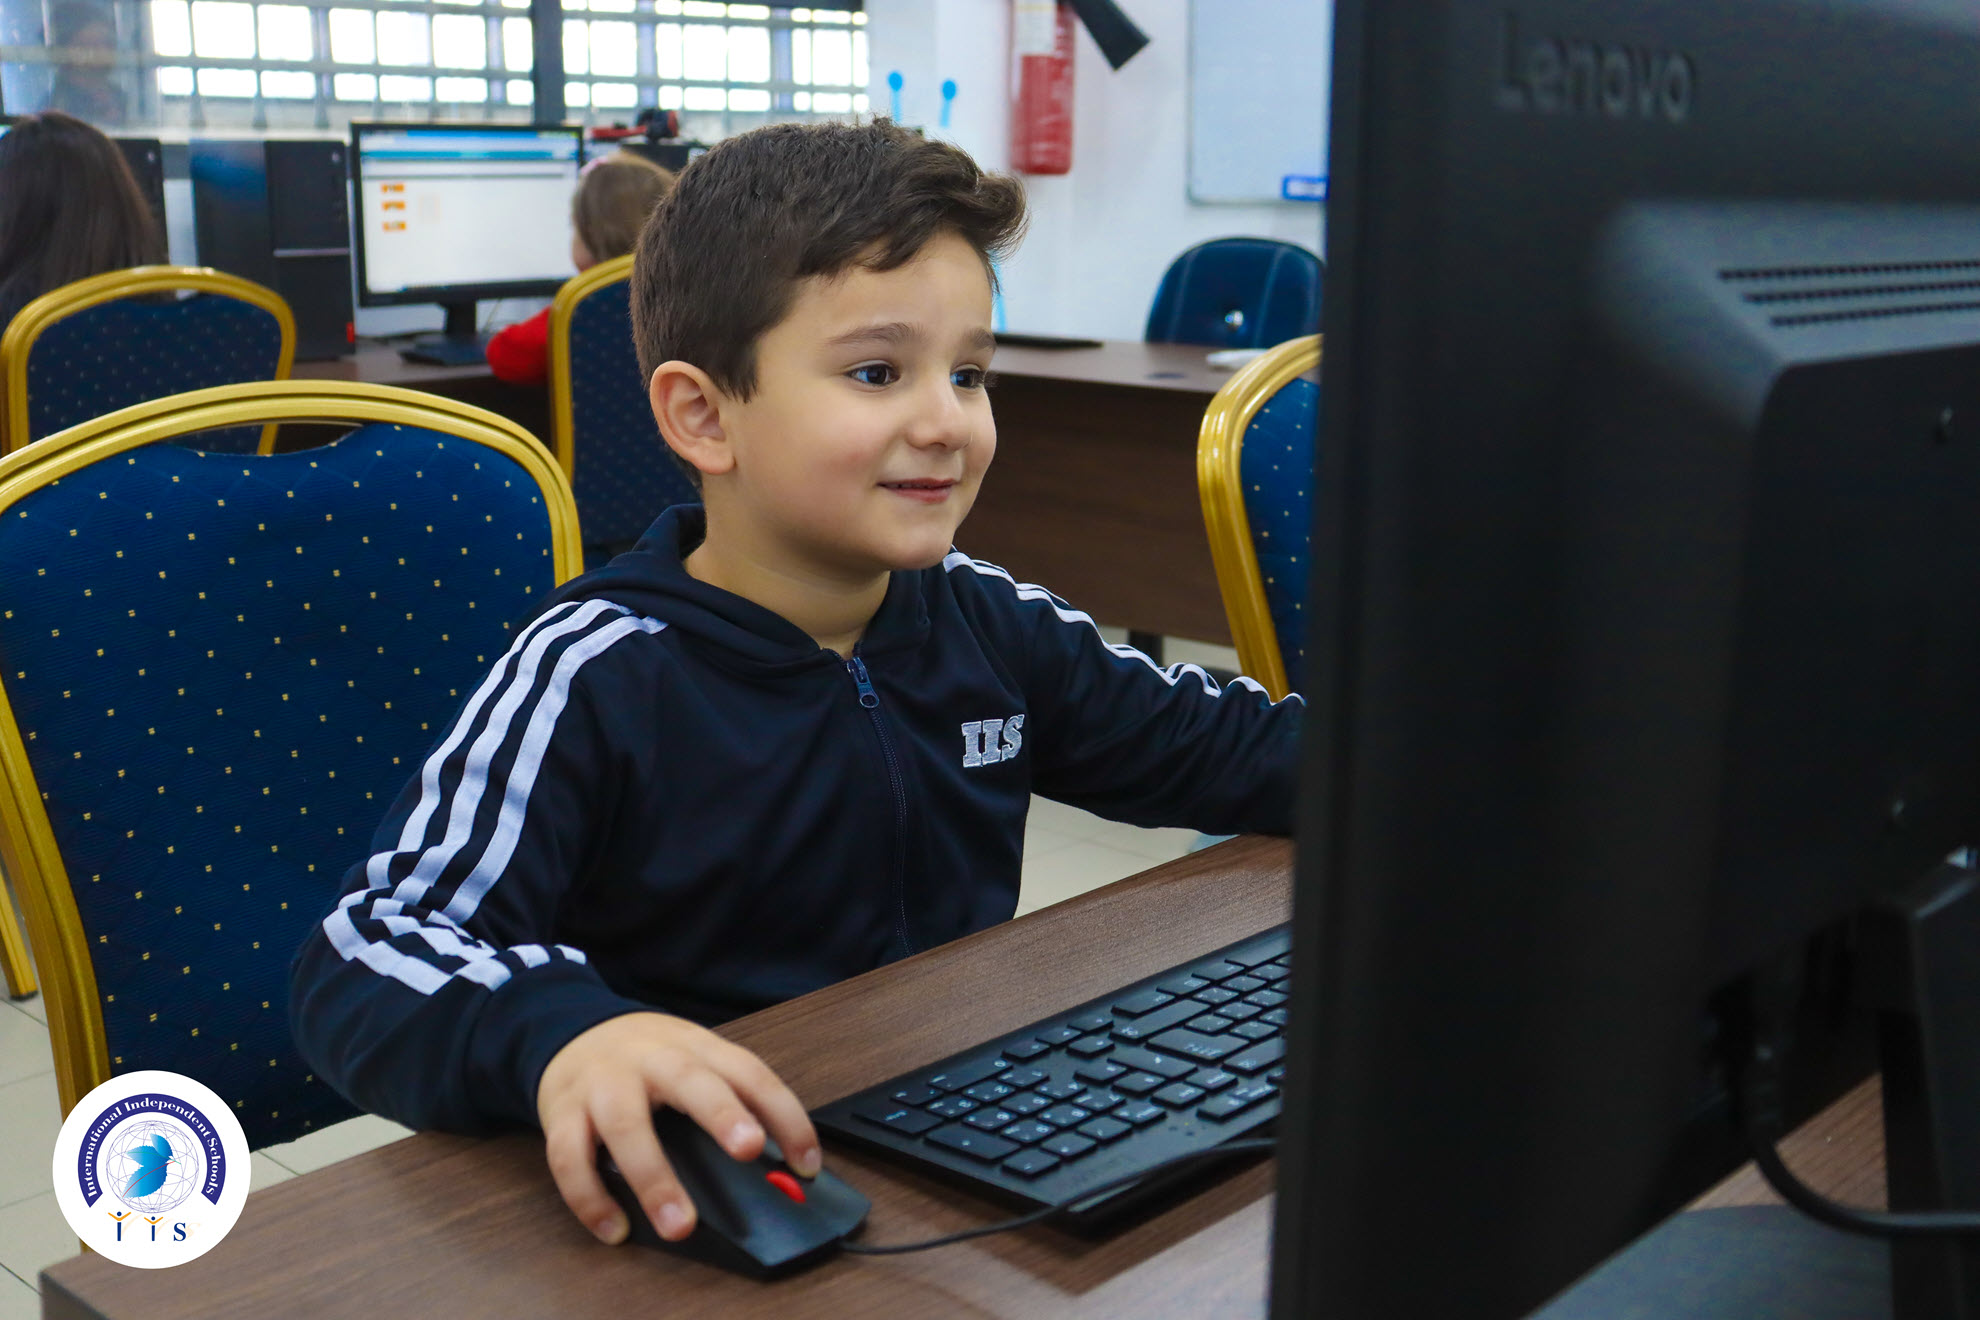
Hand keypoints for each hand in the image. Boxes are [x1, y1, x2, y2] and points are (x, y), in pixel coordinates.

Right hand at [537, 1012, 821, 1245]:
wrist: (571, 1030)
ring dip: (653, 1177)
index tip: (807, 1163)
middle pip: (689, 1082)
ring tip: (679, 1224)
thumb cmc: (646, 1058)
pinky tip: (614, 1227)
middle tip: (748, 1150)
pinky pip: (569, 1157)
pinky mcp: (561, 1112)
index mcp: (695, 1047)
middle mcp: (651, 1060)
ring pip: (625, 1125)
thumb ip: (728, 1098)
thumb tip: (775, 1167)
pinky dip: (590, 1197)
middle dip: (721, 1114)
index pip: (750, 1073)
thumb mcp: (692, 1060)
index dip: (784, 1115)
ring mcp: (603, 1084)